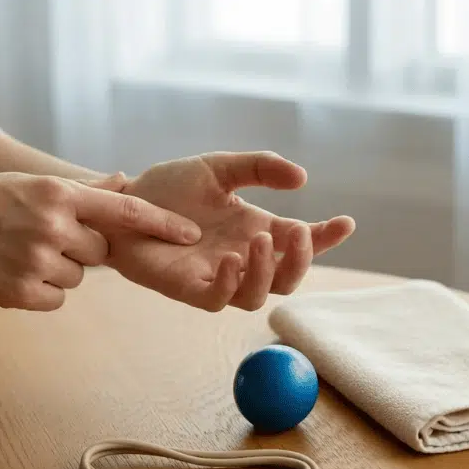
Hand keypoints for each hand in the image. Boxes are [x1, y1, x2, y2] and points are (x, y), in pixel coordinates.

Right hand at [0, 172, 200, 310]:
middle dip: (81, 248)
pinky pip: (55, 299)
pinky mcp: (21, 294)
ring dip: (58, 269)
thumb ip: (80, 191)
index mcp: (57, 194)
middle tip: (42, 237)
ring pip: (76, 277)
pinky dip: (39, 291)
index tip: (189, 233)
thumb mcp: (30, 184)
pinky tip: (9, 271)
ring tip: (16, 252)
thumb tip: (123, 180)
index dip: (160, 223)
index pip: (123, 210)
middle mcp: (52, 226)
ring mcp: (36, 261)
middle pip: (100, 252)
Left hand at [95, 152, 355, 310]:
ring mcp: (216, 276)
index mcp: (255, 230)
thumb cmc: (169, 188)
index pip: (300, 242)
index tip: (345, 222)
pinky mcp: (188, 288)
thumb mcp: (219, 168)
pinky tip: (230, 260)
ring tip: (258, 240)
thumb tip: (302, 178)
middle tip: (298, 234)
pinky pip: (218, 301)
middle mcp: (241, 258)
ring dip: (266, 272)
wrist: (122, 200)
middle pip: (287, 279)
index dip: (326, 238)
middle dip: (301, 261)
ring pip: (257, 296)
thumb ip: (259, 167)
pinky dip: (230, 284)